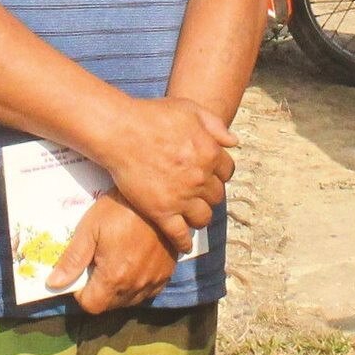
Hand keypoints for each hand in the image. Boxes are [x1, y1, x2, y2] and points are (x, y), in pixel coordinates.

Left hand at [46, 191, 179, 311]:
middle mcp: (135, 285)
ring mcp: (154, 281)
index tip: (82, 274)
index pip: (91, 305)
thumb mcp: (90, 229)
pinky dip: (137, 285)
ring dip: (118, 290)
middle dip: (99, 291)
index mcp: (114, 277)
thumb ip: (72, 259)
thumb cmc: (119, 209)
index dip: (82, 293)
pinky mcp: (166, 274)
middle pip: (110, 305)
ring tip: (116, 262)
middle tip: (98, 264)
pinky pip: (147, 292)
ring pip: (129, 300)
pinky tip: (134, 264)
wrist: (155, 197)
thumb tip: (54, 283)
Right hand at [98, 96, 236, 250]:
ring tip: (190, 215)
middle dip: (208, 194)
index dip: (218, 173)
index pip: (227, 172)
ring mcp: (182, 198)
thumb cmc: (152, 116)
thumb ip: (214, 125)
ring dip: (199, 216)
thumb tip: (233, 142)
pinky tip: (183, 245)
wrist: (121, 132)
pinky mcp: (161, 212)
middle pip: (216, 196)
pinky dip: (184, 242)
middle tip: (197, 193)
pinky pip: (179, 235)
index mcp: (210, 153)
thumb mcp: (189, 109)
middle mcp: (200, 178)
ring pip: (202, 218)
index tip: (209, 175)